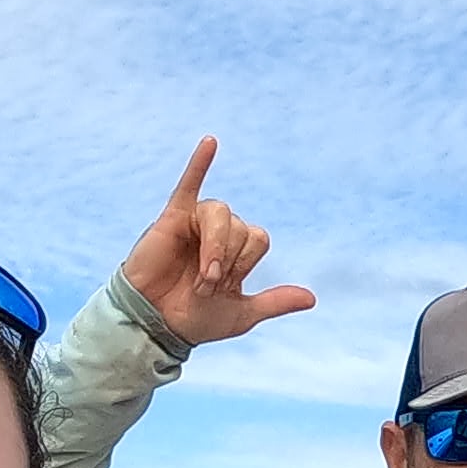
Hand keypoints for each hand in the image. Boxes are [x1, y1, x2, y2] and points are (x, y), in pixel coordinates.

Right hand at [119, 135, 317, 348]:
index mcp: (236, 250)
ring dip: (216, 249)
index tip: (223, 289)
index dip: (245, 264)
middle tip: (205, 287)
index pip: (259, 238)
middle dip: (228, 263)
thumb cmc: (193, 318)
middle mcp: (219, 232)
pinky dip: (199, 163)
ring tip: (204, 276)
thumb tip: (311, 299)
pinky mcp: (172, 218)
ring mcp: (196, 223)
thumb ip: (274, 302)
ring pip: (222, 215)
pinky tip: (210, 143)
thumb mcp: (242, 314)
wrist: (155, 325)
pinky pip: (188, 184)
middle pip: (241, 228)